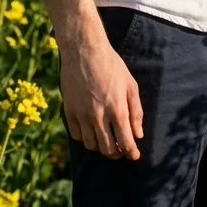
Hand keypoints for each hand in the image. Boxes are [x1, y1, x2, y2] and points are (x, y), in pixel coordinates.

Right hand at [59, 38, 143, 160]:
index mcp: (117, 109)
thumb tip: (138, 135)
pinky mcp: (69, 111)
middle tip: (121, 149)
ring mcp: (81, 114)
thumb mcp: (130, 84)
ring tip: (107, 140)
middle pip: (107, 149)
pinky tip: (91, 130)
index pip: (125, 142)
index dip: (131, 153)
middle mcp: (98, 115)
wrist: (84, 50)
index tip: (134, 156)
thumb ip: (136, 111)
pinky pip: (76, 135)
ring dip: (100, 147)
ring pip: (91, 145)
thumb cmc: (111, 65)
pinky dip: (85, 138)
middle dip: (117, 153)